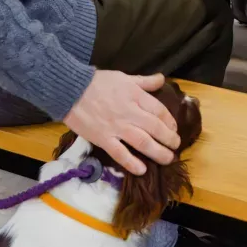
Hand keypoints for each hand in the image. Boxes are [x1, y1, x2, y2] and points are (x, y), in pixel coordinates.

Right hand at [64, 71, 179, 174]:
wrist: (70, 90)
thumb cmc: (97, 83)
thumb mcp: (123, 77)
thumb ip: (144, 81)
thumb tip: (162, 79)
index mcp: (135, 96)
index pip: (159, 110)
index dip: (170, 121)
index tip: (174, 128)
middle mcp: (130, 113)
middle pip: (156, 128)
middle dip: (169, 139)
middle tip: (176, 145)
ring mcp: (117, 127)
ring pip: (143, 142)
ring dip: (158, 152)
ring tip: (168, 159)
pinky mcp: (103, 139)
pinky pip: (120, 154)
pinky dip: (132, 163)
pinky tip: (142, 170)